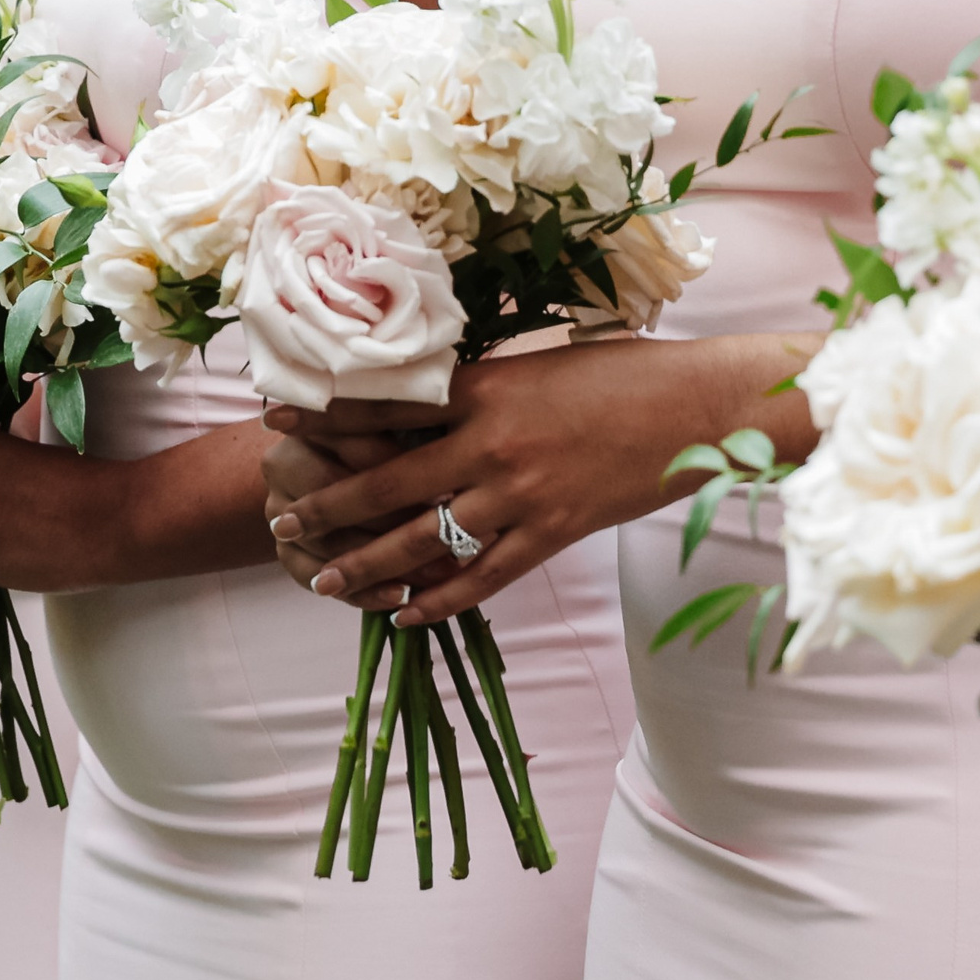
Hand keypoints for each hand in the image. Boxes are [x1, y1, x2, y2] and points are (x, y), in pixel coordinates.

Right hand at [260, 430, 449, 610]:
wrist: (324, 471)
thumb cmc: (384, 441)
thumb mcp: (402, 426)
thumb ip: (420, 435)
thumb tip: (458, 474)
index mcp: (313, 420)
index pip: (356, 445)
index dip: (407, 469)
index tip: (456, 488)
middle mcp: (284, 461)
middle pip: (335, 495)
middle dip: (397, 522)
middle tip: (454, 537)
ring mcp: (277, 510)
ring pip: (329, 543)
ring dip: (386, 564)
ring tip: (441, 574)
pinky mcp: (284, 551)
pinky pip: (317, 579)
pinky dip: (362, 593)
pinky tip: (400, 597)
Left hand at [265, 332, 815, 625]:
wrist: (700, 411)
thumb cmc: (625, 374)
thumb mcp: (539, 365)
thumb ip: (481, 388)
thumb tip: (424, 401)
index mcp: (487, 389)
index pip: (387, 407)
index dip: (326, 418)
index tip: (279, 422)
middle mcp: (492, 446)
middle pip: (387, 484)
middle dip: (327, 504)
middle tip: (281, 519)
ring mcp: (521, 497)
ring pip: (424, 542)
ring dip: (367, 565)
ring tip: (323, 580)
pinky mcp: (552, 536)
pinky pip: (482, 579)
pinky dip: (438, 601)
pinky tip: (405, 614)